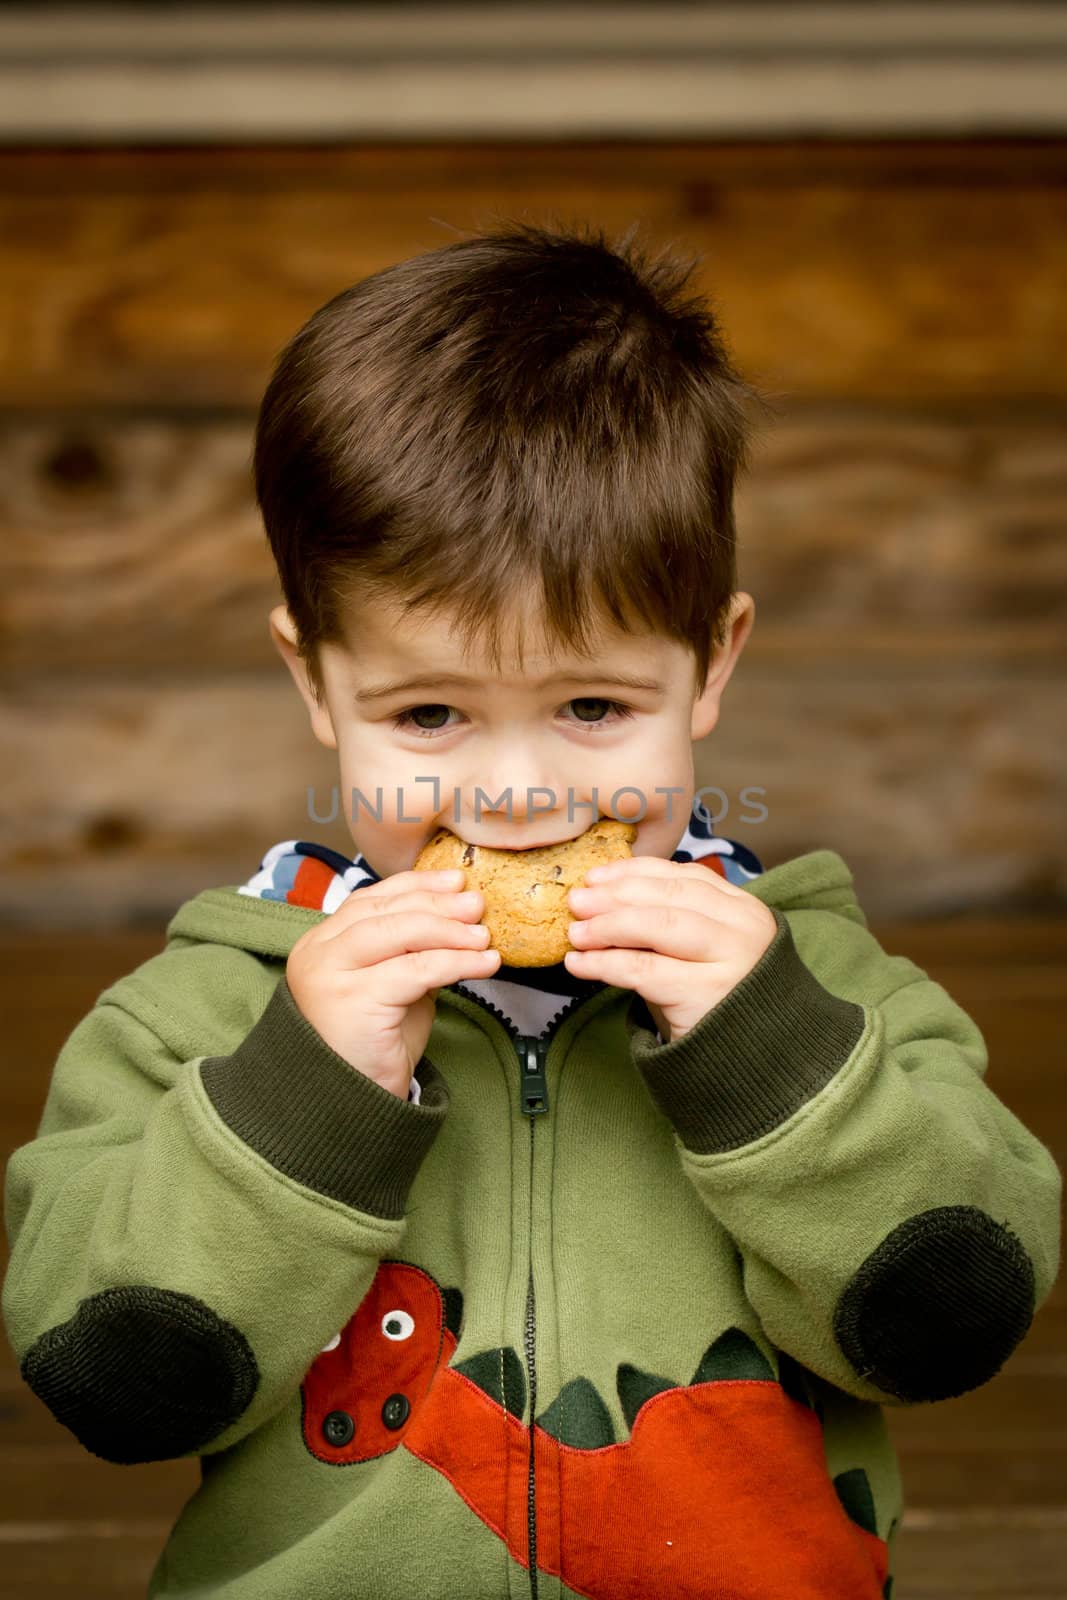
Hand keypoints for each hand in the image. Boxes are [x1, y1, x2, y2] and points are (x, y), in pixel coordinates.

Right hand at [286, 869, 499, 1097]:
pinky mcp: (352, 999)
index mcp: (321, 942)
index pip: (372, 899)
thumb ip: (411, 952)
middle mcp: (318, 952)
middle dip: (438, 904)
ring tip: (484, 936)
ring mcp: (330, 974)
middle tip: (477, 905)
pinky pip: (415, 969)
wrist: (349, 1104)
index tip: (456, 881)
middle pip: (386, 911)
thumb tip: (461, 919)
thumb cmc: (373, 1046)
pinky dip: (456, 962)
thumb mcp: (392, 986)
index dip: (417, 885)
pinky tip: (483, 963)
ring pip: (400, 933)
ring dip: (450, 930)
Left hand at [564, 856, 778, 1042]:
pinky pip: (643, 969)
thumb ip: (668, 921)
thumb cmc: (715, 1003)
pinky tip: (580, 964)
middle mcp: (743, 929)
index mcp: (743, 910)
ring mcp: (730, 960)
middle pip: (669, 896)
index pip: (684, 876)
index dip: (634, 872)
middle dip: (616, 895)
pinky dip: (604, 964)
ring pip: (657, 926)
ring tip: (576, 933)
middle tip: (577, 901)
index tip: (596, 876)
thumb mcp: (702, 953)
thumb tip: (599, 899)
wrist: (748, 1062)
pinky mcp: (705, 994)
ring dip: (607, 926)